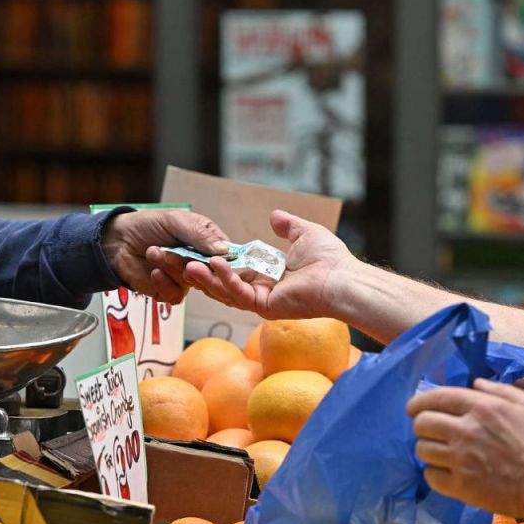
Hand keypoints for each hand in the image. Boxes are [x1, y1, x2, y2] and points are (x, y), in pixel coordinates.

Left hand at [103, 209, 227, 303]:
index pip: (227, 257)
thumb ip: (199, 234)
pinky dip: (163, 283)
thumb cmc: (148, 225)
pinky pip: (176, 296)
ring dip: (171, 269)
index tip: (213, 260)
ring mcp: (186, 279)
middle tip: (174, 253)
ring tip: (154, 252)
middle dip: (190, 263)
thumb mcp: (176, 221)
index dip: (222, 262)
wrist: (119, 241)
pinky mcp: (170, 291)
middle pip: (211, 275)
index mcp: (207, 243)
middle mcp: (200, 263)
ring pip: (191, 284)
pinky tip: (153, 271)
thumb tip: (223, 249)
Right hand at [179, 209, 356, 319]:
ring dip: (206, 278)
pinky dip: (225, 279)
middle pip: (224, 285)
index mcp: (270, 278)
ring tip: (188, 263)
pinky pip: (238, 294)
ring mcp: (263, 302)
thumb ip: (287, 226)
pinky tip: (214, 265)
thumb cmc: (330, 259)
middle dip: (201, 274)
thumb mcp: (304, 233)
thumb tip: (274, 216)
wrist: (343, 278)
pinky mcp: (265, 307)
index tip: (197, 250)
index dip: (216, 262)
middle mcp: (264, 292)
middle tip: (180, 261)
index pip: (236, 272)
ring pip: (226, 292)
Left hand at [406, 379, 523, 519]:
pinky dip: (433, 473)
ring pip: (422, 449)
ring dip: (427, 449)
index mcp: (481, 407)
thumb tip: (475, 383)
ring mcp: (461, 460)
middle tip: (429, 432)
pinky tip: (444, 472)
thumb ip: (500, 390)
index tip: (414, 408)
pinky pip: (430, 476)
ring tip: (438, 453)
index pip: (435, 398)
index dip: (419, 402)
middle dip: (421, 425)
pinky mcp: (461, 486)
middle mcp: (465, 430)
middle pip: (422, 423)